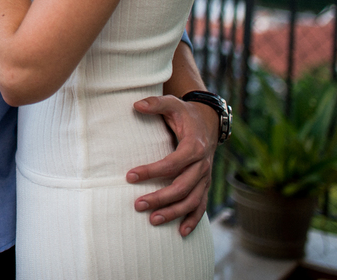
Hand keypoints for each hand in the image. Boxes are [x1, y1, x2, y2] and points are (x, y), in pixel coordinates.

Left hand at [128, 95, 217, 235]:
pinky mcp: (205, 185)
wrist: (207, 121)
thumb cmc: (184, 113)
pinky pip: (201, 205)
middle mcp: (202, 165)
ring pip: (192, 200)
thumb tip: (136, 105)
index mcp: (194, 146)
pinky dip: (193, 220)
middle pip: (182, 186)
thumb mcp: (172, 103)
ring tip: (153, 220)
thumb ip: (155, 103)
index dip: (151, 171)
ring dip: (174, 212)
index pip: (172, 163)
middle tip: (137, 205)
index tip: (129, 176)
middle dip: (160, 198)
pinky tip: (180, 232)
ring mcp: (205, 177)